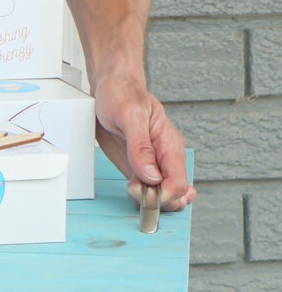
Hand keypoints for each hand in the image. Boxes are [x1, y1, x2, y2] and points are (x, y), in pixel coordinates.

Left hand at [94, 74, 193, 212]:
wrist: (111, 89)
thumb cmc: (122, 96)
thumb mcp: (130, 116)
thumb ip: (141, 147)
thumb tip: (152, 176)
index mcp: (169, 144)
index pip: (179, 182)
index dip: (164, 195)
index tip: (145, 193)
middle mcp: (165, 157)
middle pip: (176, 194)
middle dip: (159, 201)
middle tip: (135, 191)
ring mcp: (153, 164)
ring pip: (164, 195)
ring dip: (150, 201)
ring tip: (132, 188)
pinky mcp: (139, 168)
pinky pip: (148, 191)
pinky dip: (141, 197)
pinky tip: (132, 190)